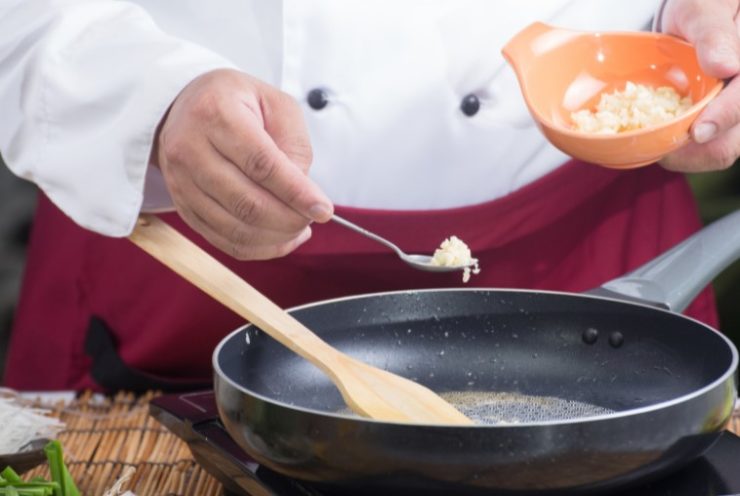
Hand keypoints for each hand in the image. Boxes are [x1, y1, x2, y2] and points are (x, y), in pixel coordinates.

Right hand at [154, 69, 332, 259]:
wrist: (185, 106)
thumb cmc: (236, 103)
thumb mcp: (275, 104)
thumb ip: (294, 145)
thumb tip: (303, 193)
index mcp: (216, 113)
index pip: (261, 164)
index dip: (296, 192)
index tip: (323, 209)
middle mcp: (190, 148)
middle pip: (246, 202)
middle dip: (289, 219)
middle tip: (313, 217)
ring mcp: (180, 181)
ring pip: (234, 227)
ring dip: (276, 237)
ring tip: (300, 227)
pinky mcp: (182, 205)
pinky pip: (222, 239)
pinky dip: (257, 248)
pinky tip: (280, 239)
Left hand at [659, 0, 739, 171]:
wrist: (694, 22)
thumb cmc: (701, 8)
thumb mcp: (702, 9)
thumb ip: (713, 33)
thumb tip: (725, 66)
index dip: (725, 117)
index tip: (697, 132)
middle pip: (733, 140)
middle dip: (697, 151)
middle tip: (658, 150)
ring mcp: (736, 115)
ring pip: (720, 152)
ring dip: (685, 157)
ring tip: (655, 148)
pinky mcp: (721, 125)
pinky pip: (705, 151)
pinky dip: (681, 153)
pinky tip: (659, 144)